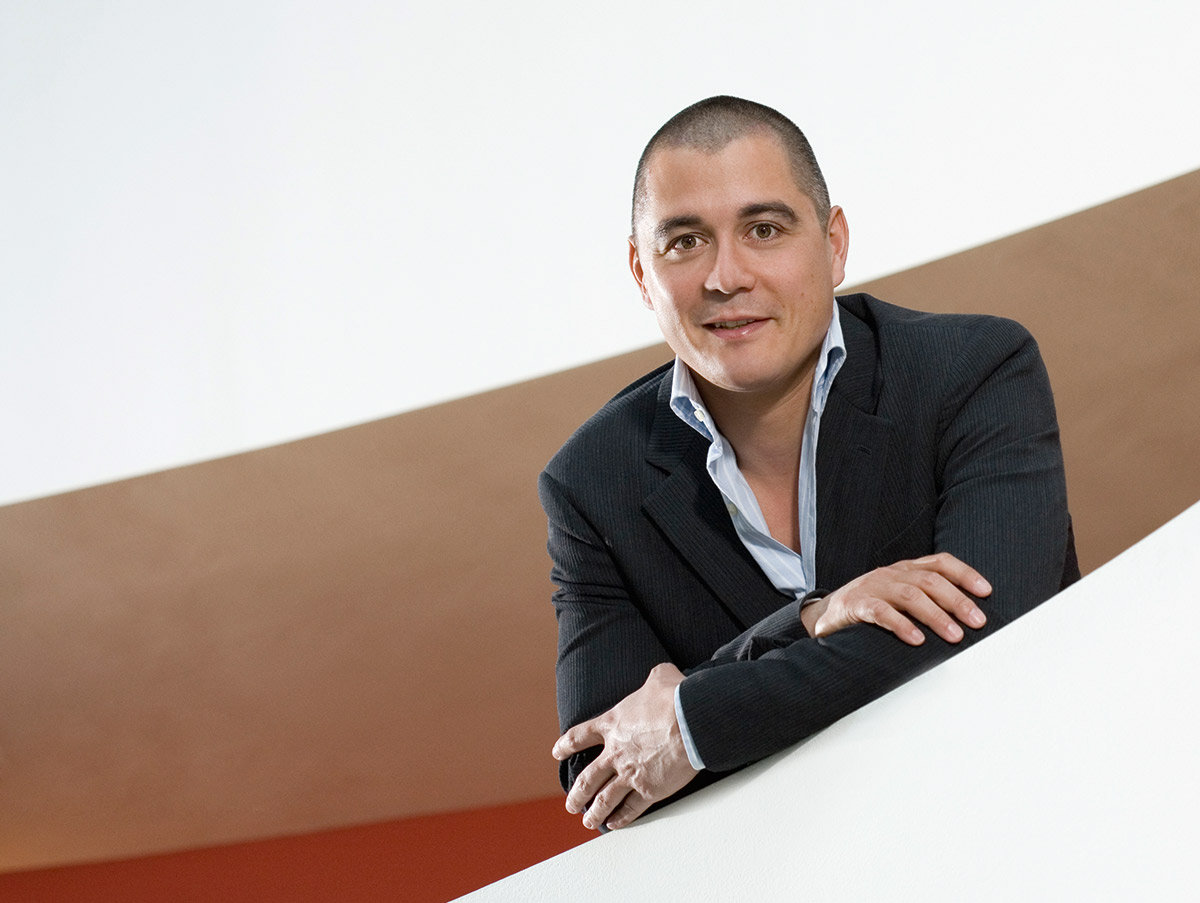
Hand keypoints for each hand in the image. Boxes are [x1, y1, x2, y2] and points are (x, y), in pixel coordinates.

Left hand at [552, 663, 699, 830]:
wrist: (691, 721)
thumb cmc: (675, 697)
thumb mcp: (660, 676)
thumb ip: (654, 677)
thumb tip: (661, 674)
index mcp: (613, 724)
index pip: (581, 737)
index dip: (566, 745)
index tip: (558, 753)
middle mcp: (616, 752)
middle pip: (588, 778)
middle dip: (577, 794)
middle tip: (571, 804)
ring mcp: (630, 773)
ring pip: (604, 798)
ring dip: (594, 812)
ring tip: (588, 821)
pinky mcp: (649, 790)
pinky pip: (630, 808)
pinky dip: (621, 819)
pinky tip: (615, 824)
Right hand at [801, 552, 991, 644]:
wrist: (826, 615)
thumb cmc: (871, 608)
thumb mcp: (899, 597)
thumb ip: (926, 600)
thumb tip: (968, 618)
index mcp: (905, 569)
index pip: (940, 563)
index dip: (965, 574)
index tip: (986, 592)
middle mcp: (891, 574)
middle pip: (930, 580)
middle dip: (957, 601)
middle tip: (977, 622)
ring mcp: (873, 587)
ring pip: (910, 595)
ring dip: (936, 616)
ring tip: (955, 635)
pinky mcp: (855, 605)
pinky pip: (881, 612)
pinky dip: (901, 625)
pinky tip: (917, 640)